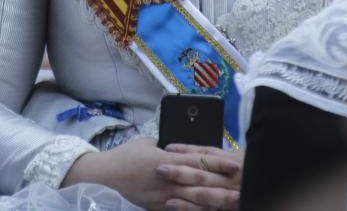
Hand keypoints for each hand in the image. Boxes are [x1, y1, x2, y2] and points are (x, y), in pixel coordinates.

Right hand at [62, 137, 239, 209]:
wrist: (103, 177)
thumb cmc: (124, 156)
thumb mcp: (146, 143)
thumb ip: (165, 145)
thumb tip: (178, 147)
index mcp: (166, 159)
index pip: (198, 160)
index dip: (218, 162)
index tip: (235, 164)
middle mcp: (167, 179)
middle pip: (201, 182)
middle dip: (223, 186)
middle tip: (243, 188)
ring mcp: (163, 196)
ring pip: (194, 200)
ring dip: (215, 201)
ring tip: (232, 203)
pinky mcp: (158, 207)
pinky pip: (181, 210)